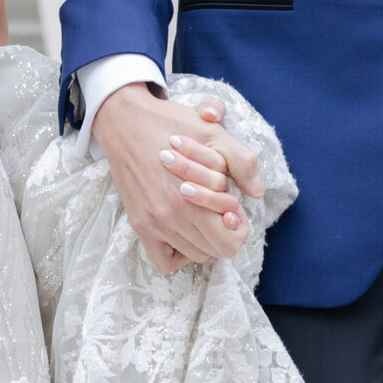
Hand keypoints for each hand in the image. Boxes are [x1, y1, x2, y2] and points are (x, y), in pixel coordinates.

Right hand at [92, 82, 260, 273]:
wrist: (125, 121)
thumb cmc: (170, 124)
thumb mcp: (213, 133)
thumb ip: (242, 162)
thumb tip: (258, 192)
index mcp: (191, 198)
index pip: (229, 243)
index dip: (239, 226)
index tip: (233, 208)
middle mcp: (169, 217)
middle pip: (215, 251)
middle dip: (225, 231)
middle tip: (221, 210)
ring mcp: (152, 223)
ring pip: (194, 255)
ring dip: (205, 239)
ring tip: (204, 214)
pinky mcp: (139, 224)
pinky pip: (164, 261)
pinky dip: (179, 253)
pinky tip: (185, 229)